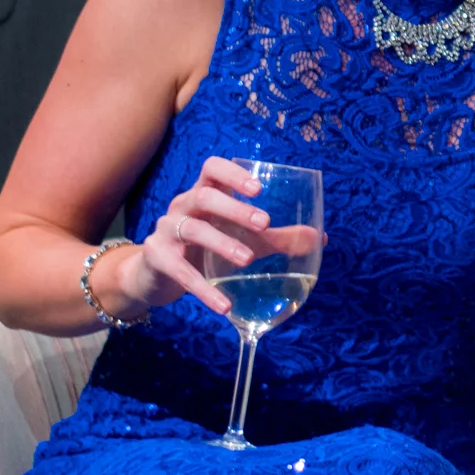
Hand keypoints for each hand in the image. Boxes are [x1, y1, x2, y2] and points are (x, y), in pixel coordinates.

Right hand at [106, 157, 315, 319]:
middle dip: (234, 208)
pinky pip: (180, 271)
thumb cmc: (204, 250)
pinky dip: (203, 289)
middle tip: (264, 223)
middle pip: (204, 196)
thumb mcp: (241, 241)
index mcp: (204, 195)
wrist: (154, 276)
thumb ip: (276, 237)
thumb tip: (320, 238)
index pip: (212, 169)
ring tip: (248, 260)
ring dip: (222, 243)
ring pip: (192, 228)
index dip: (234, 174)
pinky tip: (224, 305)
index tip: (259, 188)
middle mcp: (182, 207)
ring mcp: (166, 231)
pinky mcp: (157, 259)